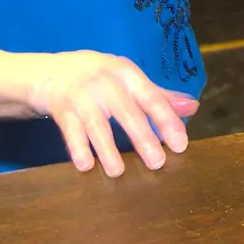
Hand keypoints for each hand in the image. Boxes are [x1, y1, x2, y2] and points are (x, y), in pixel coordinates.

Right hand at [28, 50, 197, 176]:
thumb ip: (158, 95)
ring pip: (97, 124)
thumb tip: (193, 107)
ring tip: (117, 172)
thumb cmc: (98, 78)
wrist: (50, 71)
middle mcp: (106, 82)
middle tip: (157, 163)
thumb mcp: (127, 79)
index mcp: (127, 74)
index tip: (181, 144)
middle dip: (143, 137)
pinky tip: (85, 165)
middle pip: (127, 112)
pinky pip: (70, 130)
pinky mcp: (61, 108)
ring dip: (107, 149)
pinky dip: (77, 148)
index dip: (167, 121)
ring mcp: (82, 95)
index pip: (152, 98)